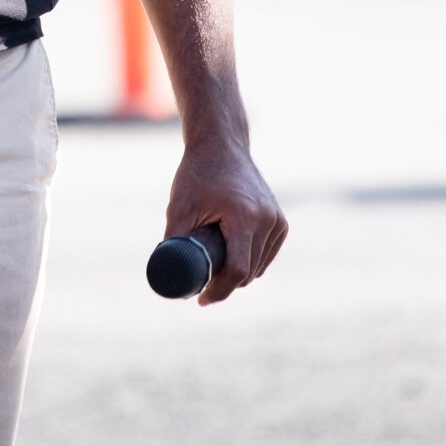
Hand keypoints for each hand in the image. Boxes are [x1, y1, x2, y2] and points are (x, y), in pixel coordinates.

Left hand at [162, 139, 286, 306]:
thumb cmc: (197, 175)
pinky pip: (266, 254)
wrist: (221, 146)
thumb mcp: (179, 207)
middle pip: (247, 272)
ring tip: (213, 269)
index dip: (219, 291)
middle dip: (224, 284)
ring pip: (258, 266)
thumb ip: (174, 241)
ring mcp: (277, 220)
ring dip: (238, 274)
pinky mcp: (280, 221)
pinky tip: (233, 260)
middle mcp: (267, 220)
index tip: (201, 300)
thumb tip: (165, 274)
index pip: (237, 270)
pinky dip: (251, 262)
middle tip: (200, 285)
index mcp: (244, 217)